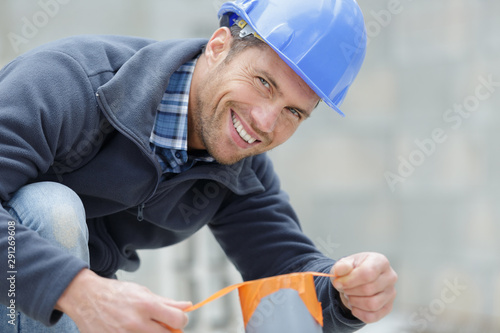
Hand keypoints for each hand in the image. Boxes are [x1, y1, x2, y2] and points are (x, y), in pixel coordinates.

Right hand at [56, 269, 190, 332]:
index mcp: (146, 306)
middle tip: (163, 326)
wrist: (86, 298)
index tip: (177, 320)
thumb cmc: (117, 294)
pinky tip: (133, 331)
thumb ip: (166, 302)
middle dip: (169, 332)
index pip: (177, 320)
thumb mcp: (143, 292)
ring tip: (146, 328)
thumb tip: (188, 306)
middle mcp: (136, 323)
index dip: (182, 321)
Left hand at [330, 252, 396, 322]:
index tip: (338, 283)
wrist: (357, 280)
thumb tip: (340, 270)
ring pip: (372, 304)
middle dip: (350, 291)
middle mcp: (390, 277)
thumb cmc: (353, 270)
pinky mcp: (388, 307)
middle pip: (369, 289)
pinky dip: (359, 313)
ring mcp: (391, 293)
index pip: (367, 273)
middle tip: (344, 288)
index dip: (350, 281)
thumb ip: (341, 266)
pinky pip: (372, 316)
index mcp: (380, 261)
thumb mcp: (344, 264)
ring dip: (355, 302)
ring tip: (350, 295)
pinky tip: (354, 306)